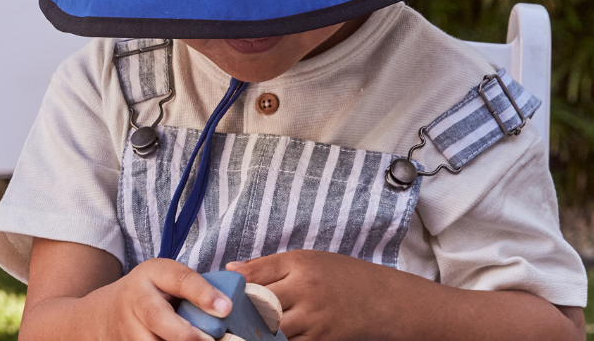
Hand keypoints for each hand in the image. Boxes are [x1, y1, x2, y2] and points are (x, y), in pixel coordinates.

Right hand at [94, 258, 232, 340]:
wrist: (103, 313)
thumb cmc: (150, 292)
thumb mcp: (166, 279)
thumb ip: (192, 288)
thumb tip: (229, 305)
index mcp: (153, 273)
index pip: (180, 280)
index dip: (203, 294)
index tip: (226, 309)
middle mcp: (137, 298)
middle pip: (160, 319)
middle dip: (186, 335)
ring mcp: (125, 327)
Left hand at [227, 250, 396, 340]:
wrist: (382, 300)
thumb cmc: (342, 275)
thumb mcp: (308, 259)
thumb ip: (269, 265)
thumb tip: (231, 269)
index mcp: (299, 263)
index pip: (254, 274)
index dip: (230, 286)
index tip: (212, 294)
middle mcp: (305, 289)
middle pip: (257, 304)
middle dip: (235, 314)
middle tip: (214, 321)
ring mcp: (313, 319)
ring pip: (270, 331)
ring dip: (250, 334)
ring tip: (231, 335)